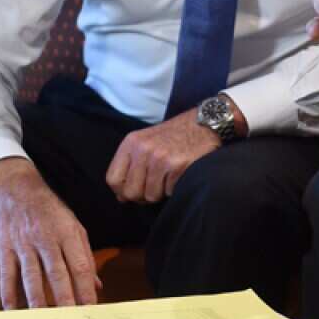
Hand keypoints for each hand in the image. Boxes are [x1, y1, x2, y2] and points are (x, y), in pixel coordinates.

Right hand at [0, 158, 100, 309]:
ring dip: (38, 299)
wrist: (16, 189)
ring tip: (43, 318)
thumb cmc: (49, 211)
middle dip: (65, 298)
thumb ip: (85, 255)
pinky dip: (8, 293)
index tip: (90, 307)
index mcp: (68, 233)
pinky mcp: (4, 247)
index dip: (85, 288)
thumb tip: (96, 284)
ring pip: (31, 276)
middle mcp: (46, 239)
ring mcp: (24, 244)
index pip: (80, 265)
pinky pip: (6, 273)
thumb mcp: (73, 226)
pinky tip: (12, 309)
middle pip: (57, 273)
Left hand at [105, 108, 220, 203]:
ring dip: (161, 192)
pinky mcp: (177, 165)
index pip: (113, 179)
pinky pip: (169, 192)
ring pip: (151, 195)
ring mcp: (160, 157)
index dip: (122, 191)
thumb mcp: (147, 140)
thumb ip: (132, 164)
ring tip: (169, 177)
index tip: (134, 191)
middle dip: (143, 196)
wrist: (206, 122)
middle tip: (155, 187)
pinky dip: (175, 187)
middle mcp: (143, 149)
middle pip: (131, 192)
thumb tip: (122, 196)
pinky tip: (180, 174)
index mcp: (132, 142)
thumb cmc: (176, 135)